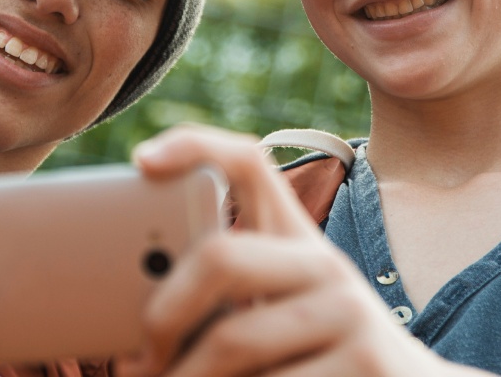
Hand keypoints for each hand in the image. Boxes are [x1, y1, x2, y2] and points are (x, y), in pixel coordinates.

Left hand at [118, 125, 490, 376]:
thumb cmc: (314, 356)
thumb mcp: (277, 313)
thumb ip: (225, 297)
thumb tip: (134, 322)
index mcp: (294, 239)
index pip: (247, 161)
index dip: (193, 145)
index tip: (142, 161)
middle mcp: (324, 264)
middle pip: (219, 256)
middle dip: (162, 313)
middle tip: (137, 361)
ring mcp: (350, 314)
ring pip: (232, 339)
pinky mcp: (366, 366)